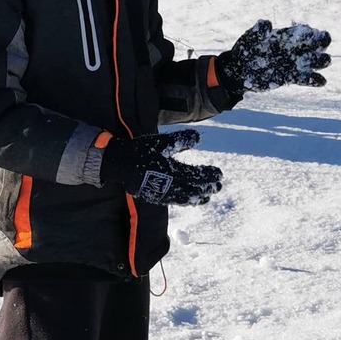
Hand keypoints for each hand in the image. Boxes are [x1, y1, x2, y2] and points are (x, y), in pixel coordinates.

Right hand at [100, 128, 222, 205]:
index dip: (210, 175)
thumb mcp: (162, 142)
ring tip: (208, 196)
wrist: (121, 164)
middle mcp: (172, 186)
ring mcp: (164, 193)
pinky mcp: (157, 197)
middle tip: (219, 186)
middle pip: (196, 190)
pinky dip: (186, 201)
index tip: (220, 173)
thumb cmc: (142, 150)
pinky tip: (190, 200)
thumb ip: (180, 140)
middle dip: (209, 188)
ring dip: (199, 197)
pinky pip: (176, 201)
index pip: (198, 176)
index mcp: (175, 172)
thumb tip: (199, 137)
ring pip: (187, 198)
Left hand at [216, 20, 331, 91]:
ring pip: (315, 62)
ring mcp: (293, 64)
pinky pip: (306, 79)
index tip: (311, 35)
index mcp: (287, 37)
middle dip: (321, 46)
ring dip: (320, 61)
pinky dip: (315, 80)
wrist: (239, 70)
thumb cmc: (245, 50)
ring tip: (322, 62)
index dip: (312, 33)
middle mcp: (294, 49)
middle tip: (318, 49)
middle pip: (316, 45)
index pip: (306, 33)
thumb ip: (258, 31)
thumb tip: (267, 24)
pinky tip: (321, 81)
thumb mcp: (250, 38)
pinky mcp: (290, 77)